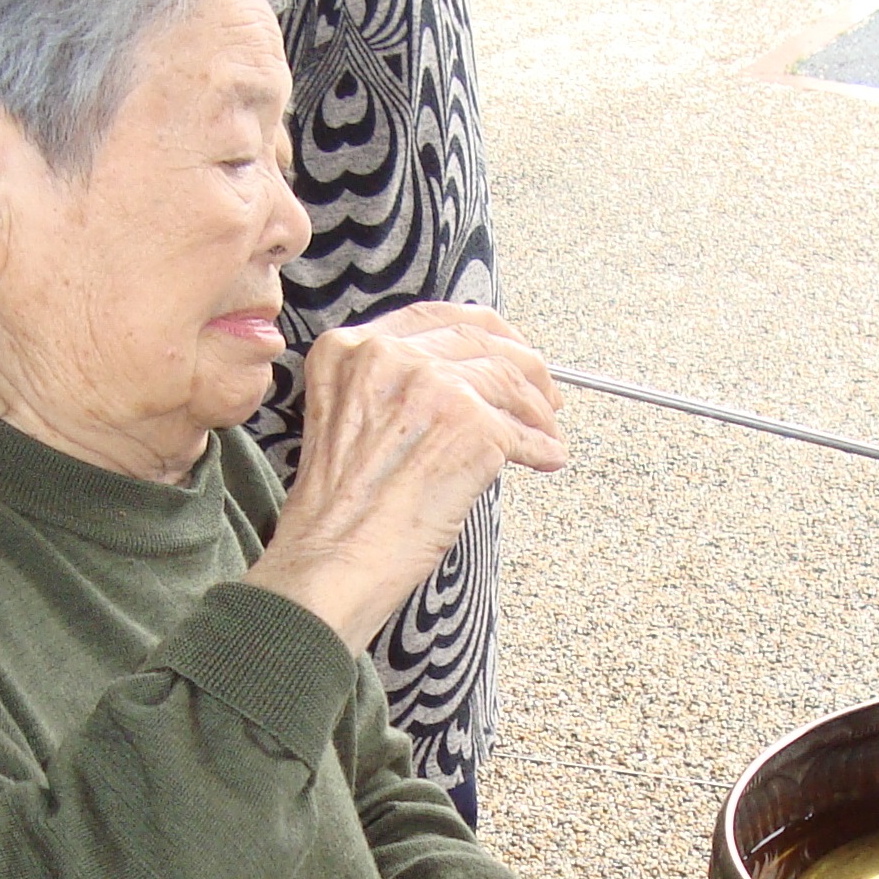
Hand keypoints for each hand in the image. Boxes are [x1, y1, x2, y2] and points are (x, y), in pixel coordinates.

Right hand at [248, 303, 565, 648]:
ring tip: (547, 433)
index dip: (483, 332)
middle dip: (523, 365)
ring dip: (538, 410)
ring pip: (509, 379)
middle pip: (480, 340)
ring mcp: (432, 386)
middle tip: (545, 393)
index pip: (434, 317)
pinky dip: (542, 447)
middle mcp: (389, 356)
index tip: (508, 348)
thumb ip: (392, 388)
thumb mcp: (347, 421)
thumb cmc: (338, 513)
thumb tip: (465, 384)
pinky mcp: (470, 425)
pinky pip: (523, 431)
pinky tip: (547, 458)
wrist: (331, 561)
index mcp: (349, 349)